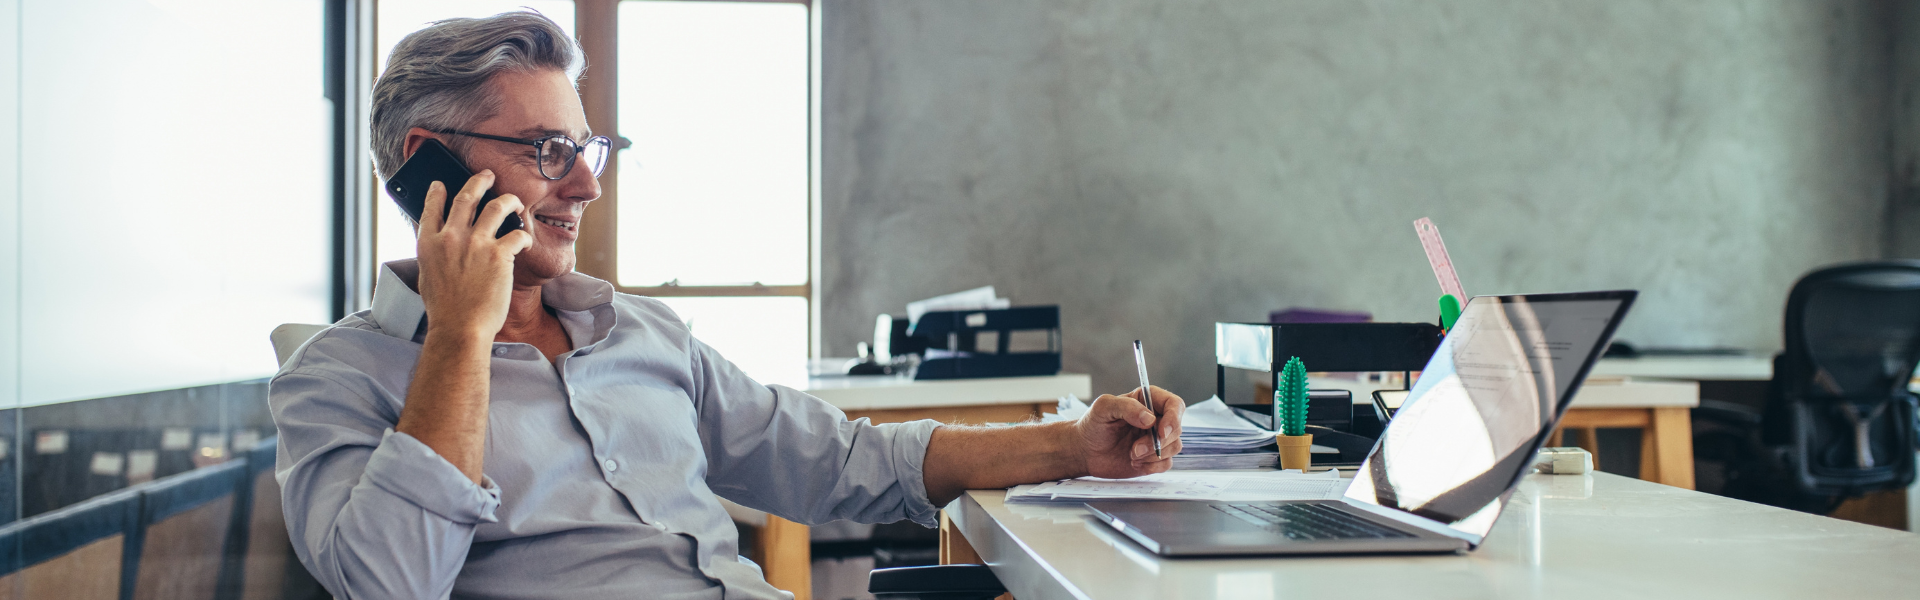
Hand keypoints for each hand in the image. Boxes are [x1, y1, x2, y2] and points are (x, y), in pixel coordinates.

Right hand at [414, 171, 531, 340]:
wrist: (460, 328)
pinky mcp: (500, 254)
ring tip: (515, 201)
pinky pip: (517, 234)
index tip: (442, 184)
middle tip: (487, 175)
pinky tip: (527, 243)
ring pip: (496, 206)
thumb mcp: (428, 276)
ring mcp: (476, 244)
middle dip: (478, 181)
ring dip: (509, 200)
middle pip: (466, 197)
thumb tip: (440, 244)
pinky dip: (524, 237)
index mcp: (429, 243)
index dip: (437, 192)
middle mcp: (451, 237)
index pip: (431, 207)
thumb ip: (434, 255)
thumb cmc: (445, 310)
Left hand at [1074, 386, 1184, 477]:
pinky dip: (1152, 466)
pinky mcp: (1154, 458)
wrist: (1084, 451)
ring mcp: (1156, 439)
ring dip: (1154, 454)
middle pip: (1176, 428)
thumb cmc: (1092, 425)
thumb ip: (1126, 406)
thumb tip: (1150, 419)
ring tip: (1131, 455)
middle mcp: (1156, 419)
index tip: (1161, 432)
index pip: (1174, 405)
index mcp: (1147, 401)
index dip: (1173, 418)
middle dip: (1158, 442)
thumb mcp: (1103, 407)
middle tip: (1135, 449)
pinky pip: (1166, 463)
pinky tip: (1134, 463)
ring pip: (1174, 446)